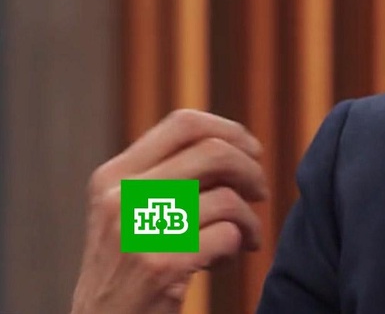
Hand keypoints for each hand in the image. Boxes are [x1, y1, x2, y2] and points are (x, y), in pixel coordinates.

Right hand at [71, 110, 268, 313]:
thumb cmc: (127, 270)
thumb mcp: (128, 212)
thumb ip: (166, 177)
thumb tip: (234, 144)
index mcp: (113, 176)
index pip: (184, 123)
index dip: (230, 132)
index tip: (252, 152)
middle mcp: (121, 197)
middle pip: (214, 152)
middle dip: (252, 172)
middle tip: (261, 194)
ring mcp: (139, 230)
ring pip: (228, 198)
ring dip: (250, 220)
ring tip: (245, 238)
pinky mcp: (160, 265)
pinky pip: (227, 235)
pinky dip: (239, 246)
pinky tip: (224, 261)